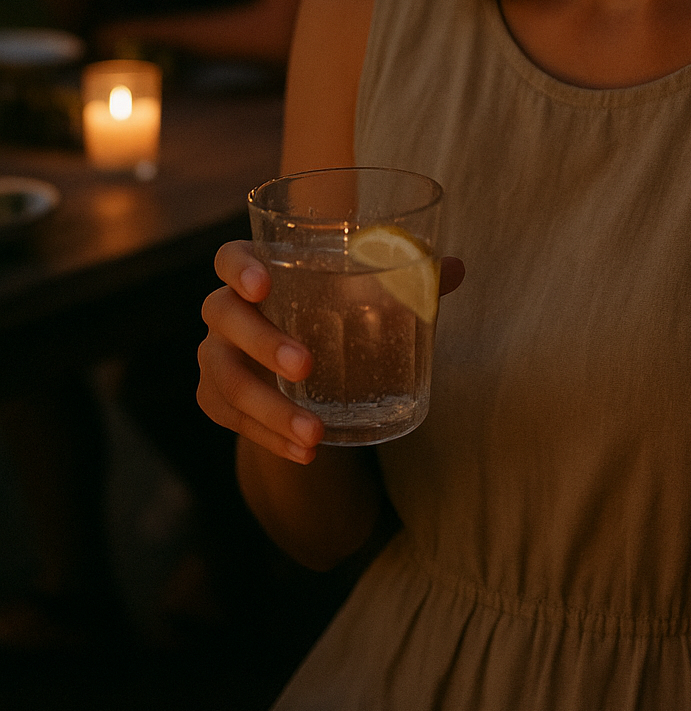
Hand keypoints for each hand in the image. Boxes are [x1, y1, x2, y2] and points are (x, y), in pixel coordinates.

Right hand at [198, 241, 464, 463]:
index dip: (239, 268)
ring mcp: (215, 355)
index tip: (263, 286)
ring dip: (269, 409)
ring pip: (226, 378)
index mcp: (258, 272)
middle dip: (263, 342)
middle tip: (306, 366)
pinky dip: (268, 438)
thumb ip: (406, 279)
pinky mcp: (214, 398)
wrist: (298, 368)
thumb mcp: (365, 295)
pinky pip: (232, 419)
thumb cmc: (332, 313)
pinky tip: (305, 453)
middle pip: (224, 317)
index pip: (229, 257)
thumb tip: (456, 268)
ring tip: (315, 433)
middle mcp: (225, 310)